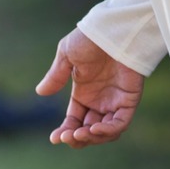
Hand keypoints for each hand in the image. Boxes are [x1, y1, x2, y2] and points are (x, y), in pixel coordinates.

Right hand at [35, 28, 144, 148]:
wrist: (113, 29)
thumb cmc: (90, 39)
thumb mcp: (66, 56)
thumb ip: (56, 76)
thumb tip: (40, 92)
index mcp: (83, 94)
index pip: (73, 120)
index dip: (64, 132)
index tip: (55, 138)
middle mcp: (99, 101)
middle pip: (88, 131)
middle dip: (76, 138)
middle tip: (67, 137)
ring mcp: (114, 101)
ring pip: (105, 132)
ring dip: (92, 138)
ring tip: (80, 134)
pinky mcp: (129, 100)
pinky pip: (120, 122)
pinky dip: (109, 131)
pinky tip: (94, 129)